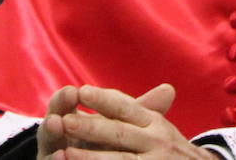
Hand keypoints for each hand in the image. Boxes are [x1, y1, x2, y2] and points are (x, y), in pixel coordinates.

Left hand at [37, 83, 210, 158]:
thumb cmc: (171, 150)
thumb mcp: (160, 127)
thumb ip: (140, 108)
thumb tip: (117, 83)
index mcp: (154, 122)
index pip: (126, 107)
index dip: (103, 100)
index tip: (81, 91)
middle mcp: (157, 141)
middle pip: (119, 133)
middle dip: (91, 127)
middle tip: (64, 121)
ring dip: (91, 157)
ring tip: (64, 153)